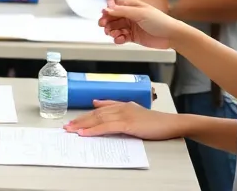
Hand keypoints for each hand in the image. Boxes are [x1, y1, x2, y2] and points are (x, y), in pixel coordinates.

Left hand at [65, 101, 184, 139]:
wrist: (170, 123)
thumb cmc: (155, 121)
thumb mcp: (134, 111)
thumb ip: (116, 107)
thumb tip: (97, 103)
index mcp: (122, 105)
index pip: (99, 110)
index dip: (85, 115)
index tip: (73, 121)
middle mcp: (121, 107)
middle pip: (95, 114)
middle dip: (80, 120)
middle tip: (66, 126)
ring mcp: (124, 114)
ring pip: (98, 119)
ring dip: (83, 125)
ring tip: (71, 130)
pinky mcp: (128, 123)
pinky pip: (107, 127)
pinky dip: (94, 130)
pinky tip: (85, 133)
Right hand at [100, 0, 182, 48]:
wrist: (172, 35)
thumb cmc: (159, 20)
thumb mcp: (140, 13)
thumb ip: (123, 11)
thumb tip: (107, 8)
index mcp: (132, 6)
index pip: (115, 6)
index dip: (108, 10)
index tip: (104, 14)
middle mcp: (130, 15)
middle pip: (113, 17)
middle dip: (107, 21)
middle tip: (103, 26)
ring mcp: (131, 26)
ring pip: (116, 28)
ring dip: (112, 30)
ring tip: (113, 34)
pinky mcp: (133, 37)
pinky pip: (121, 37)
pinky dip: (118, 38)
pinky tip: (119, 39)